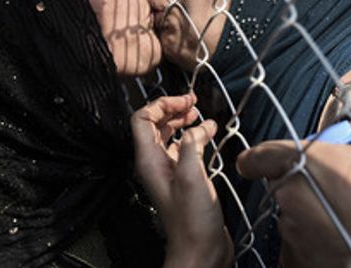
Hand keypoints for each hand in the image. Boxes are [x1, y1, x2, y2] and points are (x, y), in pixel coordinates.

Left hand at [131, 93, 232, 267]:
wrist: (201, 251)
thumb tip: (197, 128)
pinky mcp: (183, 178)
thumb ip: (191, 146)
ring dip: (183, 121)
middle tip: (192, 101)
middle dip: (172, 108)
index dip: (161, 104)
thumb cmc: (192, 222)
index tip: (183, 100)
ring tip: (199, 113)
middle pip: (154, 124)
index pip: (142, 119)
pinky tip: (209, 133)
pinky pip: (183, 149)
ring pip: (169, 135)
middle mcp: (155, 164)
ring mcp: (168, 171)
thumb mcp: (192, 177)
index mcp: (149, 161)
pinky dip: (194, 136)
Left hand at [237, 121, 350, 267]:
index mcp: (301, 162)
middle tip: (336, 191)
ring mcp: (290, 233)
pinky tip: (342, 241)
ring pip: (292, 216)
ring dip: (311, 215)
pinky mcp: (297, 261)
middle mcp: (287, 197)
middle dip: (302, 186)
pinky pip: (299, 245)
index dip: (260, 159)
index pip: (257, 156)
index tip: (263, 163)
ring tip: (347, 221)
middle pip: (281, 185)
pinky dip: (315, 241)